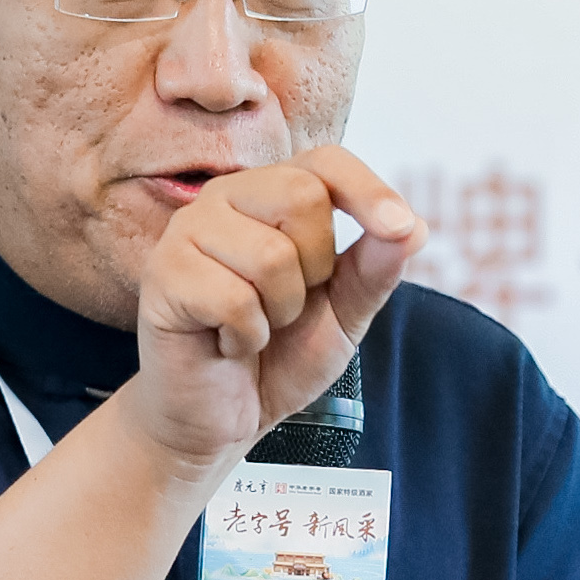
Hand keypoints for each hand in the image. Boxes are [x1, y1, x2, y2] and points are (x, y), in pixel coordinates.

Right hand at [120, 148, 420, 470]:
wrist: (220, 416)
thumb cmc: (278, 355)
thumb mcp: (344, 313)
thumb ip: (375, 270)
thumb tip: (415, 228)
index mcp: (269, 194)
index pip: (325, 163)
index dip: (367, 190)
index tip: (401, 227)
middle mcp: (224, 199)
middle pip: (302, 198)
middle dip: (316, 268)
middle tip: (287, 305)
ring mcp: (186, 233)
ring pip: (270, 255)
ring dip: (278, 311)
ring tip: (254, 326)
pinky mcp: (163, 276)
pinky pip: (233, 299)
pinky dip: (244, 336)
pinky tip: (226, 342)